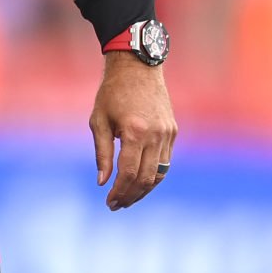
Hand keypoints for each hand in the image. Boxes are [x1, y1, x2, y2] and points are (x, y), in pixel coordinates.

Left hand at [90, 52, 176, 210]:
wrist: (137, 67)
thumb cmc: (112, 93)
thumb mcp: (98, 120)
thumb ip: (101, 153)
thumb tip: (102, 182)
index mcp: (135, 131)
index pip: (129, 173)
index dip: (119, 191)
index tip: (109, 202)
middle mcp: (155, 135)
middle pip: (146, 178)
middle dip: (131, 196)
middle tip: (116, 205)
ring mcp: (167, 133)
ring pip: (159, 174)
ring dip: (144, 190)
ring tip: (128, 199)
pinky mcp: (173, 131)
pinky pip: (165, 161)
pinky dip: (153, 175)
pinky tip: (140, 182)